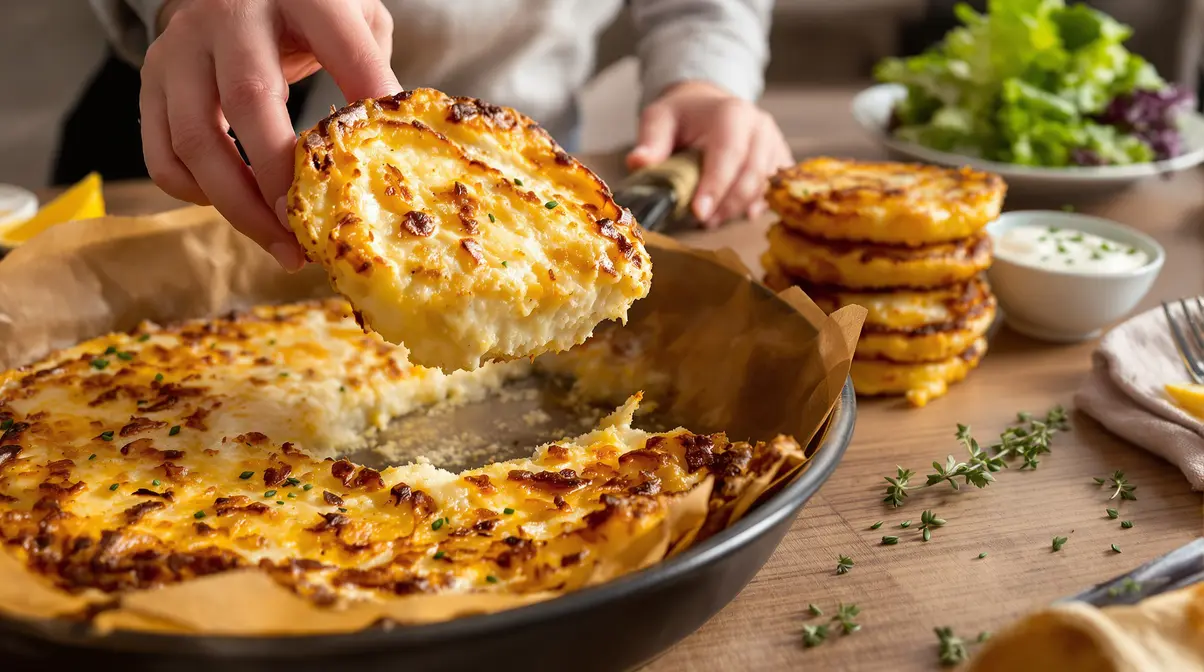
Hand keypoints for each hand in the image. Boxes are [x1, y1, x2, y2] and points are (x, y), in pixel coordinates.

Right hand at [141, 0, 399, 269]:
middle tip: (308, 228)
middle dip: (279, 176)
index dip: (362, 101)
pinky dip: (197, 194)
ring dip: (240, 206)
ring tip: (283, 246)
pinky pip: (163, 154)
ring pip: (195, 139)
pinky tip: (240, 209)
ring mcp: (182, 48)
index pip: (340, 46)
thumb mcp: (351, 17)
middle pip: (249, 100)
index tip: (382, 161)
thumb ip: (371, 66)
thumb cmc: (304, 12)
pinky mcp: (152, 80)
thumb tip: (392, 144)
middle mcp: (231, 15)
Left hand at [626, 81, 792, 228]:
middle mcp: (760, 125)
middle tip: (703, 222)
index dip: (716, 185)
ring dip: (739, 208)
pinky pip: (773, 189)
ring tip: (713, 219)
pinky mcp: (780, 158)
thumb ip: (651, 141)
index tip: (699, 213)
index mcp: (731, 112)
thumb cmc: (682, 116)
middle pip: (752, 173)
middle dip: (727, 204)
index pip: (729, 152)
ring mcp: (774, 142)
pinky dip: (756, 205)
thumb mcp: (659, 119)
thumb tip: (638, 162)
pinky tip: (737, 213)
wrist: (707, 105)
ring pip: (764, 185)